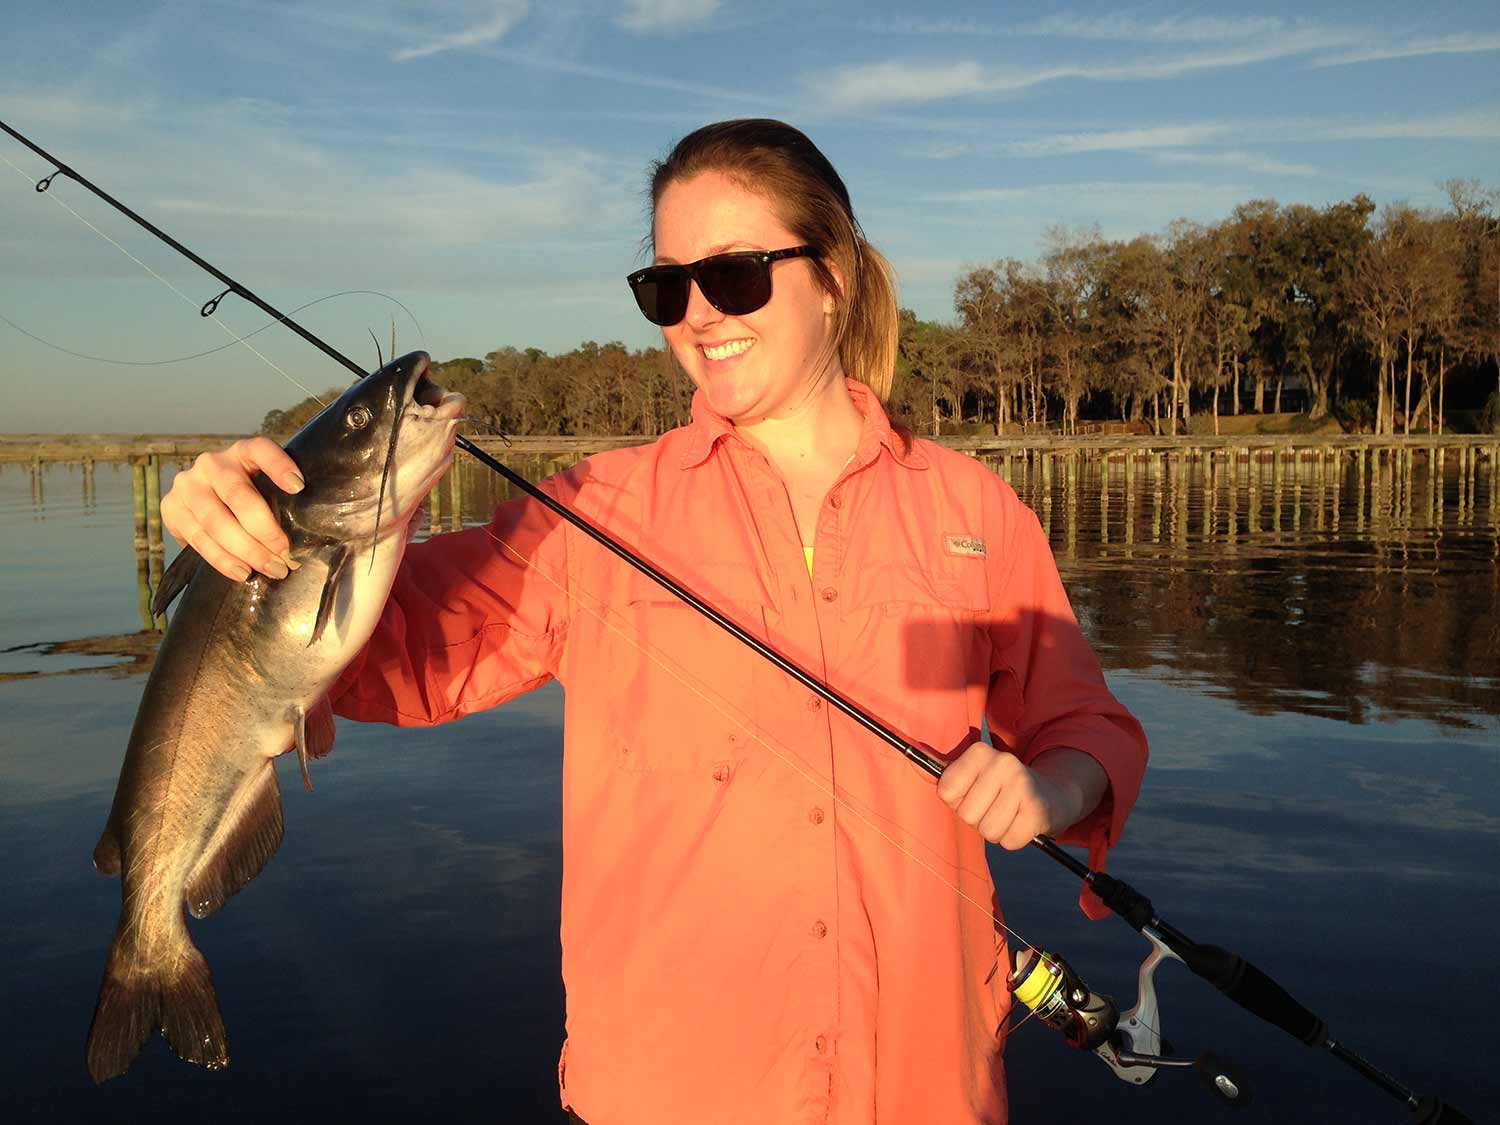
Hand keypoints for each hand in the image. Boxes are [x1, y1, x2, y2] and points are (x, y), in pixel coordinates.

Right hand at [160, 437, 303, 581]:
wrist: (201, 503)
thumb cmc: (249, 499)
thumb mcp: (264, 489)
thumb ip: (279, 501)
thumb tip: (305, 541)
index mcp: (242, 452)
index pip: (260, 449)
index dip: (279, 465)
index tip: (299, 486)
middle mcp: (212, 463)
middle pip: (239, 495)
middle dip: (265, 530)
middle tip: (286, 555)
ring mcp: (188, 484)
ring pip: (216, 521)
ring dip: (246, 551)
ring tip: (271, 569)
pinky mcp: (171, 507)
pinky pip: (198, 538)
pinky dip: (222, 559)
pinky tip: (242, 572)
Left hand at [936, 741, 1096, 849]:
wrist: (1051, 792)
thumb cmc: (998, 787)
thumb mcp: (970, 774)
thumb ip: (940, 771)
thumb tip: (911, 761)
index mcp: (979, 752)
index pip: (946, 792)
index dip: (957, 801)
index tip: (974, 793)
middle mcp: (1002, 763)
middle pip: (966, 815)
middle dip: (977, 819)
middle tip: (994, 806)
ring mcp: (1023, 785)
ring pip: (987, 831)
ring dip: (995, 830)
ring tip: (1008, 814)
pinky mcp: (1038, 810)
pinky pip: (1009, 842)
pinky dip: (1013, 839)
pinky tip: (1021, 822)